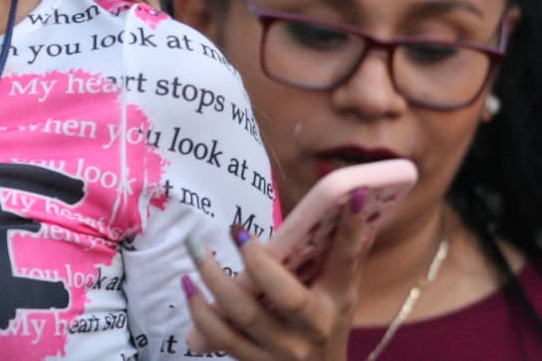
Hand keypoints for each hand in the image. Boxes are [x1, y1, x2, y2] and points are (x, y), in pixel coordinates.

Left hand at [181, 191, 371, 360]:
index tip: (354, 196)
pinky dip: (201, 312)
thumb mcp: (337, 296)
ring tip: (196, 246)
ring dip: (214, 277)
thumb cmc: (325, 325)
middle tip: (236, 230)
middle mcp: (313, 328)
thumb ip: (334, 258)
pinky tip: (188, 285)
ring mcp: (283, 349)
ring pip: (244, 313)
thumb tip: (345, 199)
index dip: (351, 231)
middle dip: (258, 261)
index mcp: (337, 301)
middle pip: (286, 296)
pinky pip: (222, 337)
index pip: (346, 261)